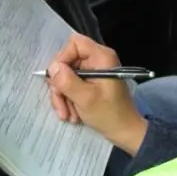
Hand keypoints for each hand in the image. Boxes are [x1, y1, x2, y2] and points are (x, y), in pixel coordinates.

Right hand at [47, 33, 147, 155]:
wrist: (124, 132)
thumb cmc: (109, 114)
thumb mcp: (85, 99)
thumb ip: (67, 81)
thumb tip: (52, 67)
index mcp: (101, 57)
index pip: (74, 43)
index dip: (62, 58)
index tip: (57, 78)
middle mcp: (97, 59)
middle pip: (67, 61)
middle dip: (60, 85)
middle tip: (60, 105)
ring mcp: (93, 71)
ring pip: (66, 75)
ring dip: (63, 96)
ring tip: (67, 115)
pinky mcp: (90, 82)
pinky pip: (72, 84)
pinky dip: (69, 98)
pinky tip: (72, 114)